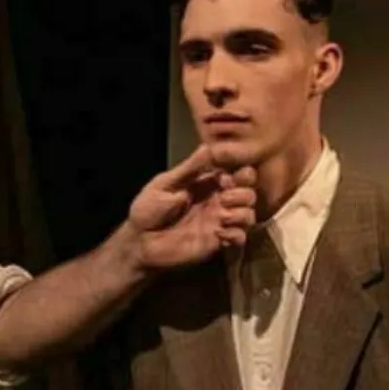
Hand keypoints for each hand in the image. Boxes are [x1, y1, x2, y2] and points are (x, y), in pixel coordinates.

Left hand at [126, 144, 256, 269]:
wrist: (140, 243)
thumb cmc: (148, 210)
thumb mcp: (165, 184)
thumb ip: (189, 169)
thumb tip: (207, 146)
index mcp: (206, 184)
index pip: (235, 172)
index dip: (237, 173)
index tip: (224, 178)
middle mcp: (217, 201)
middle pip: (248, 191)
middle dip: (242, 192)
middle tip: (224, 199)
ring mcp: (218, 222)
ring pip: (249, 213)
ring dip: (241, 213)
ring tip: (222, 217)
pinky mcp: (217, 242)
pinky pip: (241, 237)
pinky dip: (235, 234)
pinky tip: (218, 234)